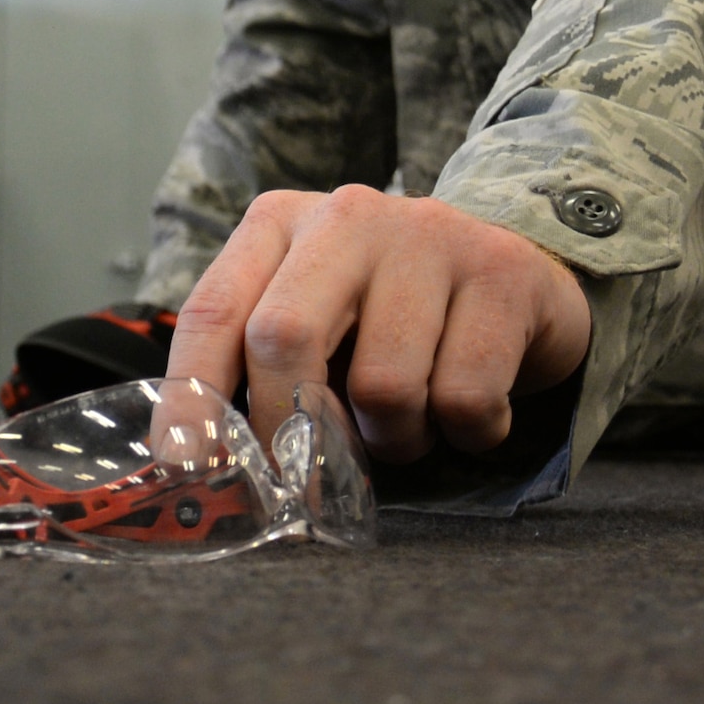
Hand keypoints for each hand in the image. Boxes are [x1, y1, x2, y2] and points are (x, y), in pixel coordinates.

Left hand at [165, 185, 590, 462]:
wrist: (517, 270)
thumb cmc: (393, 316)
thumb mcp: (317, 321)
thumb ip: (262, 374)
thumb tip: (202, 473)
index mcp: (280, 224)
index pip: (213, 312)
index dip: (192, 399)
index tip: (185, 472)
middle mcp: (347, 216)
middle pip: (284, 337)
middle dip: (289, 431)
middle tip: (308, 487)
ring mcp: (428, 234)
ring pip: (383, 385)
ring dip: (395, 441)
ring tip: (410, 424)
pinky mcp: (500, 271)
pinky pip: (466, 397)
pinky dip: (468, 433)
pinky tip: (470, 409)